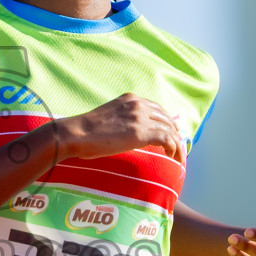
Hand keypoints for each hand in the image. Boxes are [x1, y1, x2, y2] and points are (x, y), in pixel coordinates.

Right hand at [53, 93, 183, 160]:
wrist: (77, 133)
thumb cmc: (86, 131)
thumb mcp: (108, 118)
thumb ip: (122, 120)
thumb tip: (128, 133)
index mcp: (130, 99)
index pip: (156, 108)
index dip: (166, 120)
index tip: (170, 131)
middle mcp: (138, 105)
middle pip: (166, 117)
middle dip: (174, 131)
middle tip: (177, 145)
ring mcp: (140, 117)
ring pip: (169, 129)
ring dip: (176, 143)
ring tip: (178, 155)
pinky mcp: (141, 132)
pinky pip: (166, 139)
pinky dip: (173, 148)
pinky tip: (172, 156)